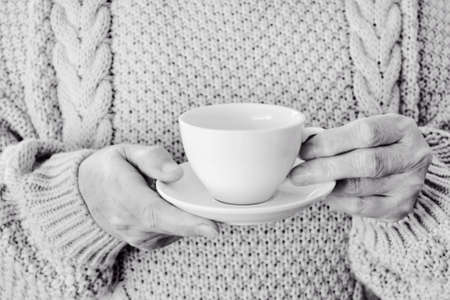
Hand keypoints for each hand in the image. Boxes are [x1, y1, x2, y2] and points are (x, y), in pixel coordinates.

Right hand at [79, 144, 217, 250]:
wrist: (83, 193)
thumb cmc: (109, 168)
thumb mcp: (126, 151)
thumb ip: (151, 159)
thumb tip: (176, 173)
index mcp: (125, 197)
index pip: (157, 214)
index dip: (186, 223)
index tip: (212, 228)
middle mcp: (130, 224)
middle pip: (173, 227)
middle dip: (201, 222)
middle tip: (223, 212)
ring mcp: (137, 237)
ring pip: (176, 231)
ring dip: (190, 218)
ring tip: (186, 197)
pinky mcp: (146, 242)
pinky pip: (172, 233)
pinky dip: (181, 221)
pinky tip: (176, 206)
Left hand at [289, 114, 431, 220]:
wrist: (403, 169)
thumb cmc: (375, 146)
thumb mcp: (364, 131)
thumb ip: (337, 136)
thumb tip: (300, 144)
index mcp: (402, 128)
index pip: (366, 132)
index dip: (332, 142)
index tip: (305, 150)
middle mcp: (412, 156)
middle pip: (366, 163)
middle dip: (326, 168)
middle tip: (297, 173)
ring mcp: (409, 184)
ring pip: (360, 187)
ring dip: (328, 185)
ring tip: (307, 181)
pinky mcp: (400, 207)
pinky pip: (361, 207)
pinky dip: (337, 200)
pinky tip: (324, 193)